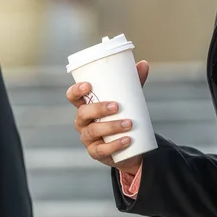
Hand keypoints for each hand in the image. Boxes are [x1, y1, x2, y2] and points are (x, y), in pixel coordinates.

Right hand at [67, 60, 149, 175]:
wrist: (131, 146)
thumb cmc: (123, 116)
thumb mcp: (128, 100)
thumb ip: (134, 83)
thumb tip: (144, 64)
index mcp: (86, 106)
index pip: (73, 97)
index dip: (76, 91)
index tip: (88, 85)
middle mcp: (83, 122)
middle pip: (82, 114)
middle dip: (98, 109)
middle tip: (116, 106)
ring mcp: (88, 138)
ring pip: (93, 131)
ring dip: (110, 126)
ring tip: (129, 123)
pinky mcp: (96, 152)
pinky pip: (102, 150)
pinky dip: (115, 145)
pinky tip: (127, 140)